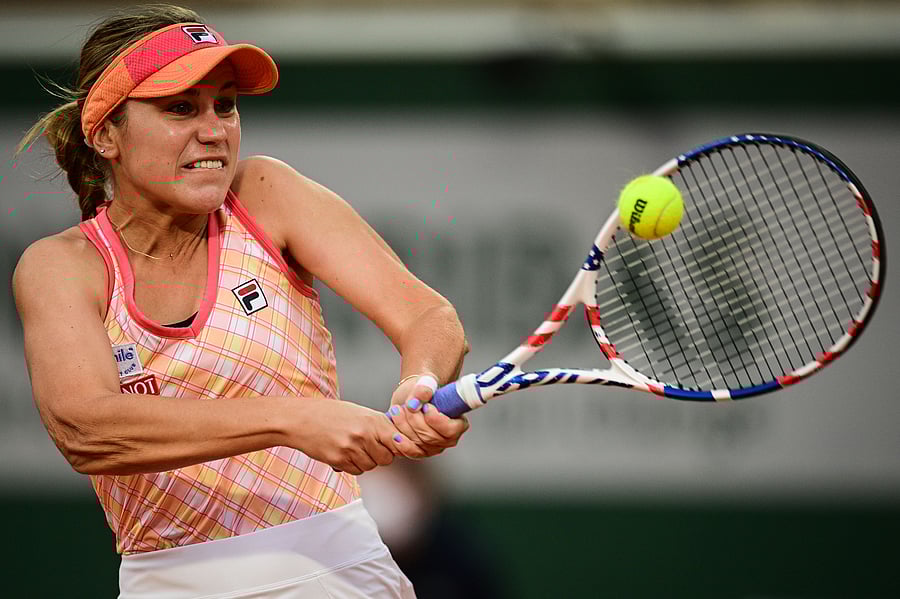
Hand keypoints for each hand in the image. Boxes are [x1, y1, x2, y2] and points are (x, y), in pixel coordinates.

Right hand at [289, 398, 424, 474]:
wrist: (300, 419)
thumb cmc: (328, 413)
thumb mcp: (358, 412)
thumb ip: (378, 425)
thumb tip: (398, 439)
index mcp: (371, 420)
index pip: (398, 440)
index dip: (402, 447)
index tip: (406, 450)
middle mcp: (363, 435)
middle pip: (386, 458)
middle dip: (380, 455)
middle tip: (369, 446)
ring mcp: (351, 449)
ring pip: (371, 466)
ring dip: (365, 461)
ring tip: (353, 447)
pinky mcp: (339, 460)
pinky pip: (356, 471)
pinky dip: (353, 466)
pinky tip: (343, 452)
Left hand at [387, 374, 469, 457]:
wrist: (413, 397)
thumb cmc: (425, 390)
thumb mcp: (426, 382)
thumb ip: (423, 389)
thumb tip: (416, 401)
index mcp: (458, 423)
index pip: (450, 429)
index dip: (436, 420)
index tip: (426, 407)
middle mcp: (448, 439)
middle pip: (431, 437)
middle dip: (415, 420)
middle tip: (407, 405)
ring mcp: (433, 447)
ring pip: (418, 443)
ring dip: (404, 427)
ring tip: (397, 411)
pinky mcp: (420, 451)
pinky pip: (411, 452)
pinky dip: (401, 443)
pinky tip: (395, 434)